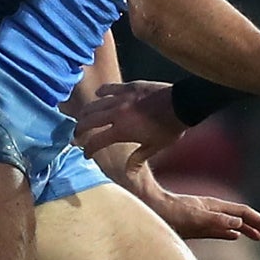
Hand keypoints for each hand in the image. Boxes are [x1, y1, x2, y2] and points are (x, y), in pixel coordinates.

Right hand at [70, 81, 184, 167]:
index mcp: (121, 131)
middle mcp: (116, 114)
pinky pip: (110, 88)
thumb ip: (138, 158)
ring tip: (83, 117)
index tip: (86, 154)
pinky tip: (98, 94)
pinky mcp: (129, 86)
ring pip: (96, 104)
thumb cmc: (170, 128)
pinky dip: (102, 92)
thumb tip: (128, 173)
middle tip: (77, 135)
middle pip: (89, 121)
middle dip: (80, 129)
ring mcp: (121, 98)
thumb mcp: (154, 147)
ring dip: (87, 112)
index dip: (89, 149)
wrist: (182, 104)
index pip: (97, 142)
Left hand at [130, 168, 259, 241]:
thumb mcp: (190, 219)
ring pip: (231, 222)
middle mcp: (209, 210)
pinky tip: (235, 237)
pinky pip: (218, 228)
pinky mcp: (193, 224)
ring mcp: (201, 216)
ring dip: (247, 229)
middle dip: (257, 225)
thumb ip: (213, 223)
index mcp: (212, 207)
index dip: (258, 222)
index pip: (242, 212)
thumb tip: (238, 228)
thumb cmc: (165, 213)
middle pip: (240, 216)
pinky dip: (231, 232)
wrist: (143, 208)